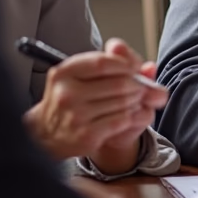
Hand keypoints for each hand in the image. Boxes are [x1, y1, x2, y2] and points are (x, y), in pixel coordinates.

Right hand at [24, 38, 167, 172]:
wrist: (47, 133)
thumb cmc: (68, 98)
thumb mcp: (78, 75)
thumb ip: (111, 64)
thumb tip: (150, 68)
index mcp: (64, 73)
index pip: (103, 62)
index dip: (125, 64)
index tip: (134, 67)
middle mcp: (68, 93)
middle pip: (118, 83)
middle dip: (137, 83)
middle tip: (141, 85)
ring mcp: (77, 115)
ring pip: (123, 102)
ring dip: (136, 99)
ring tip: (136, 98)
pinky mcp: (87, 135)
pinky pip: (122, 120)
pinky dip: (132, 114)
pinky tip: (130, 113)